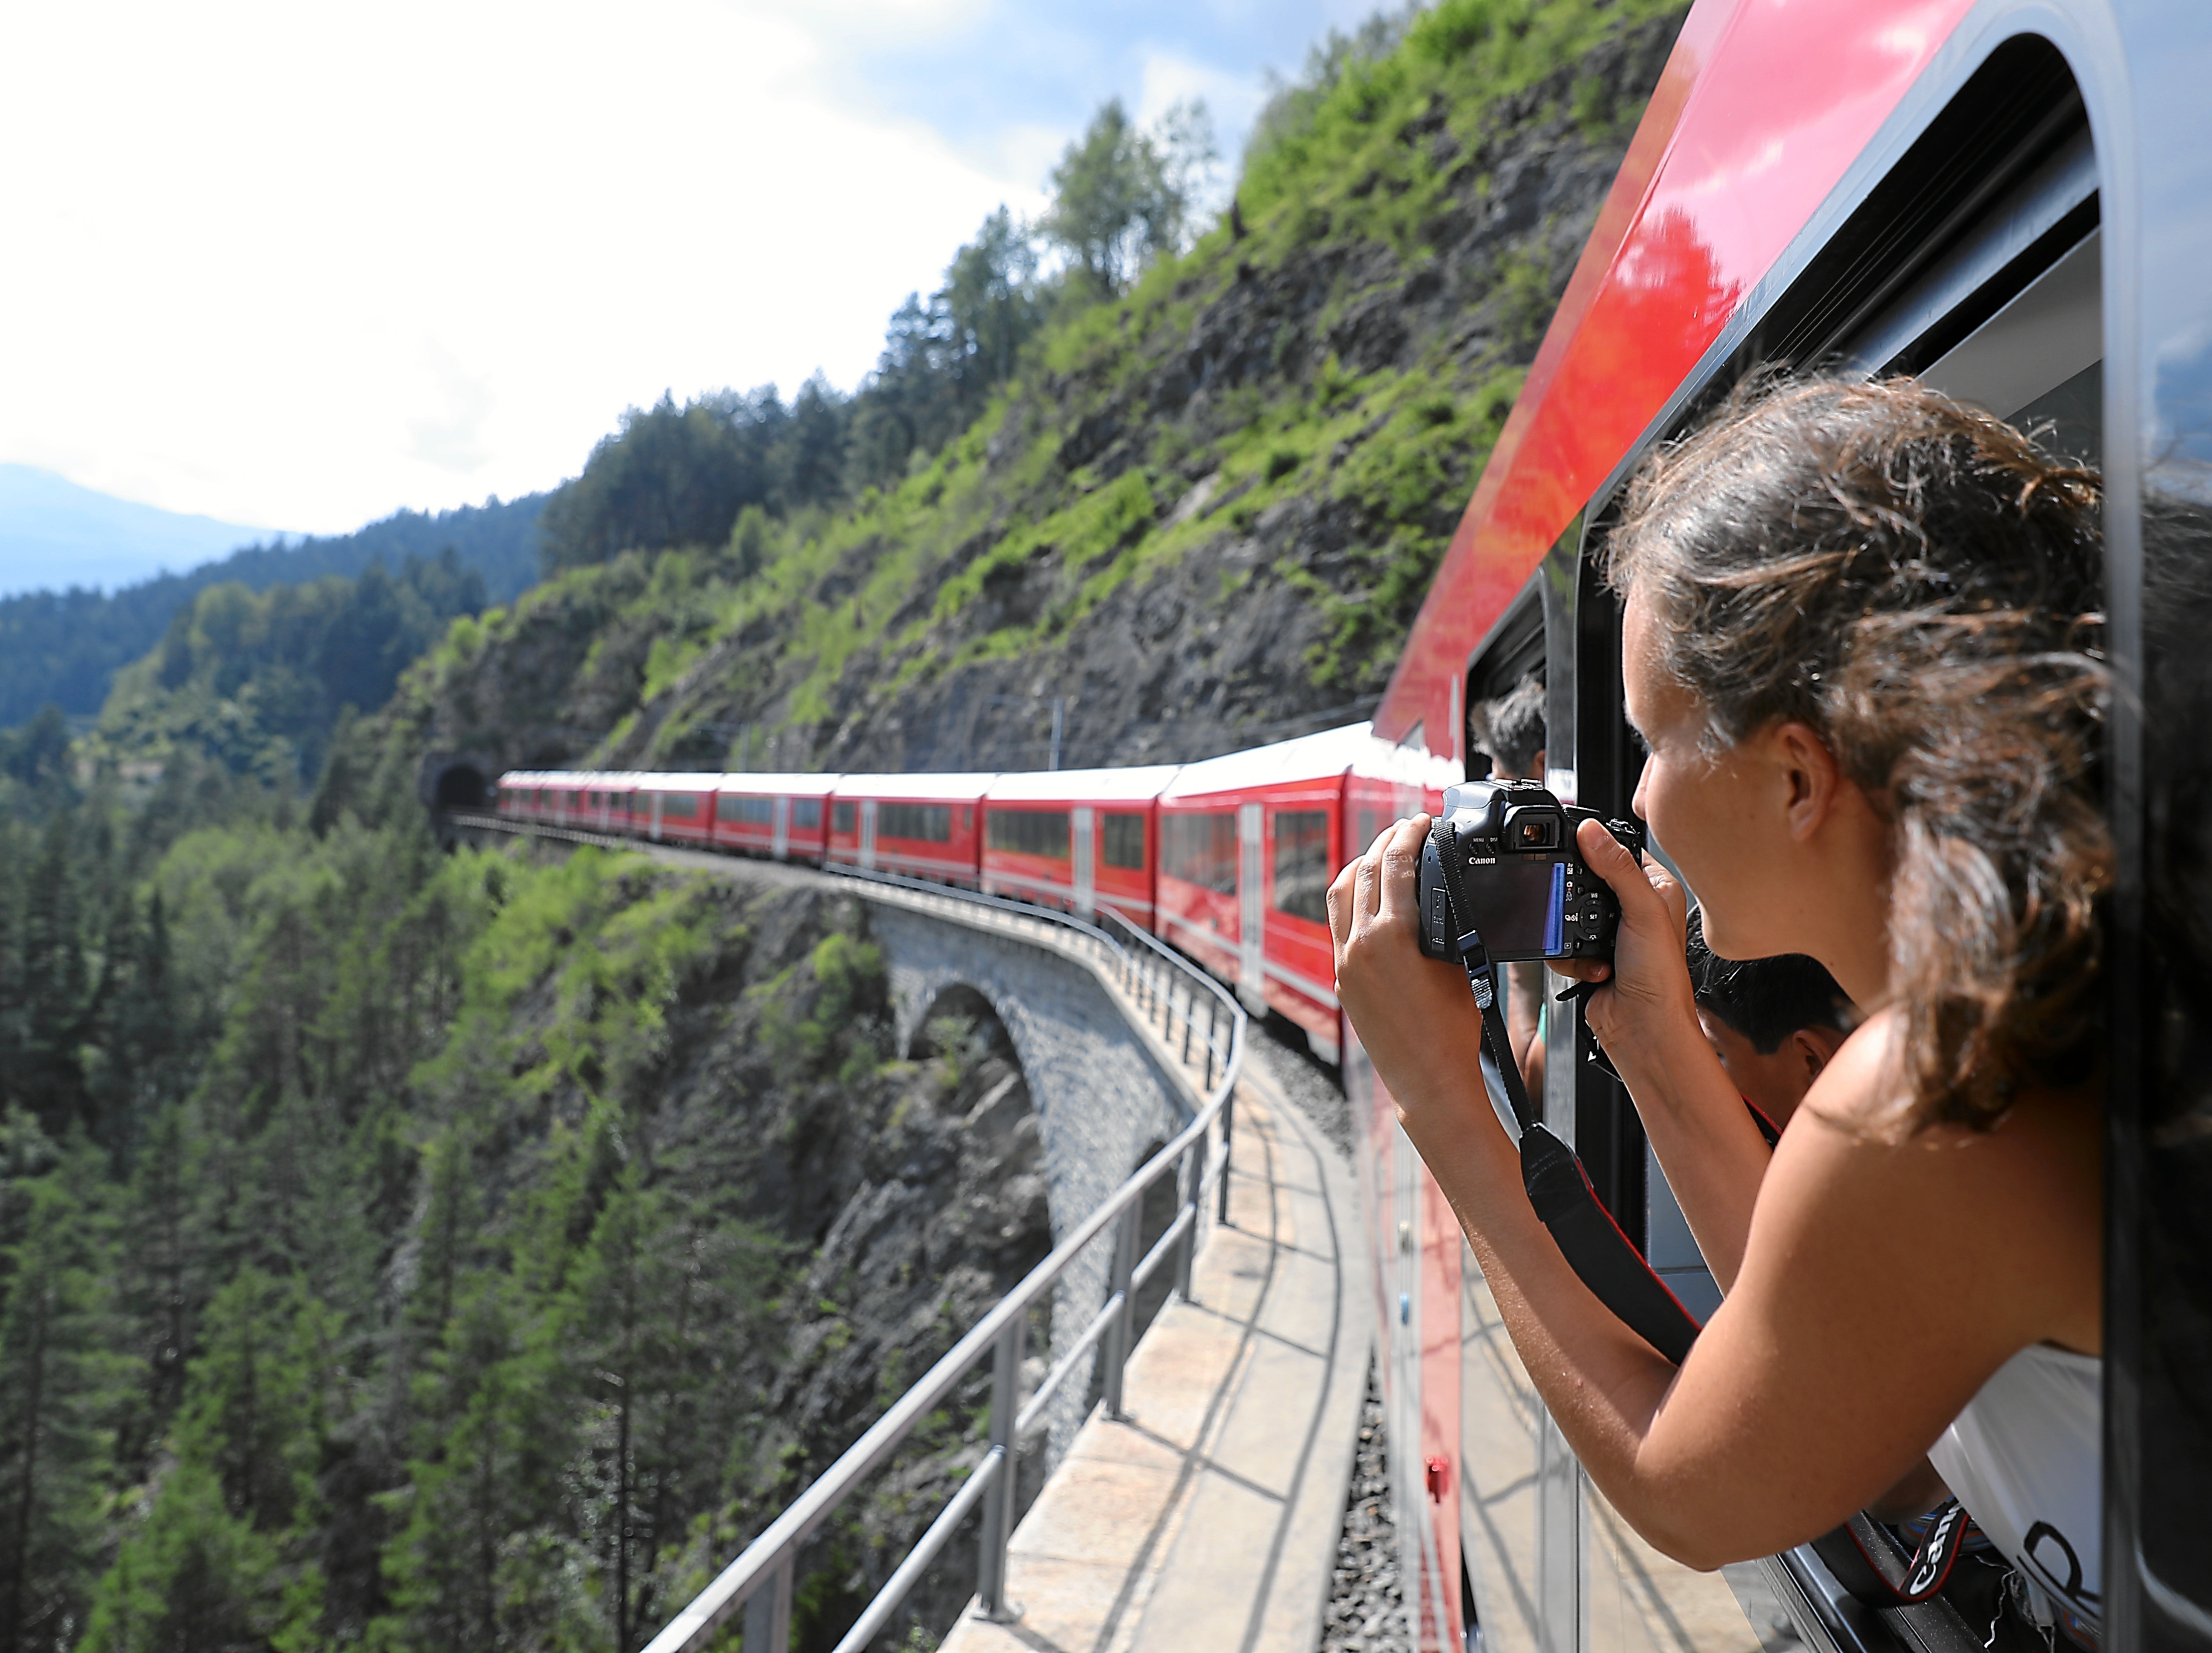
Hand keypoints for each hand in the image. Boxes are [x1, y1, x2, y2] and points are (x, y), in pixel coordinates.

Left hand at [1327, 816, 1500, 1138]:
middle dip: (1386, 842)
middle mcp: (1360, 945)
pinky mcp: (1343, 978)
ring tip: (1385, 852)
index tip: (1422, 821)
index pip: (1395, 865)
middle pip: (1364, 870)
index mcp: (1392, 936)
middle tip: (1406, 829)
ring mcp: (1346, 962)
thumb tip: (1446, 888)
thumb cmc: (1454, 1031)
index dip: (1409, 835)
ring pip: (1342, 893)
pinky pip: (1339, 923)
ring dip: (1362, 864)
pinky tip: (1369, 893)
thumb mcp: (1464, 964)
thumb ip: (1450, 922)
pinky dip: (1352, 897)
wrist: (1430, 1079)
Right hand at [1550, 819, 1701, 1077]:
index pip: (1621, 853)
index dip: (1599, 849)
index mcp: (1656, 891)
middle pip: (1587, 882)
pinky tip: (1593, 968)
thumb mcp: (1644, 911)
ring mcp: (1610, 936)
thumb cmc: (1662, 979)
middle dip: (1578, 900)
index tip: (1579, 846)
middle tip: (1584, 909)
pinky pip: (1560, 944)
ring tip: (1596, 949)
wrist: (1644, 1030)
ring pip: (1568, 914)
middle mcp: (1634, 911)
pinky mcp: (1588, 957)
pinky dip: (1568, 958)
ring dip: (1572, 934)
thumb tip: (1591, 832)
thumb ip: (1616, 868)